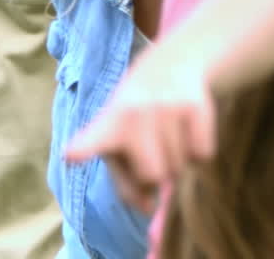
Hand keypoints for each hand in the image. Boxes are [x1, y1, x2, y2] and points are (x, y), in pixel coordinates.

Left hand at [63, 43, 217, 212]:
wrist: (169, 64)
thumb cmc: (135, 117)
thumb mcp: (119, 144)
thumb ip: (126, 184)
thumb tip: (147, 208)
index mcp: (107, 125)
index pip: (92, 139)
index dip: (83, 149)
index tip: (71, 156)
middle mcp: (134, 113)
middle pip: (153, 177)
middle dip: (155, 176)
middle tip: (152, 154)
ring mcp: (165, 107)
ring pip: (180, 168)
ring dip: (176, 162)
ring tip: (167, 135)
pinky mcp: (194, 106)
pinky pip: (202, 155)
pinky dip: (197, 152)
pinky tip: (186, 129)